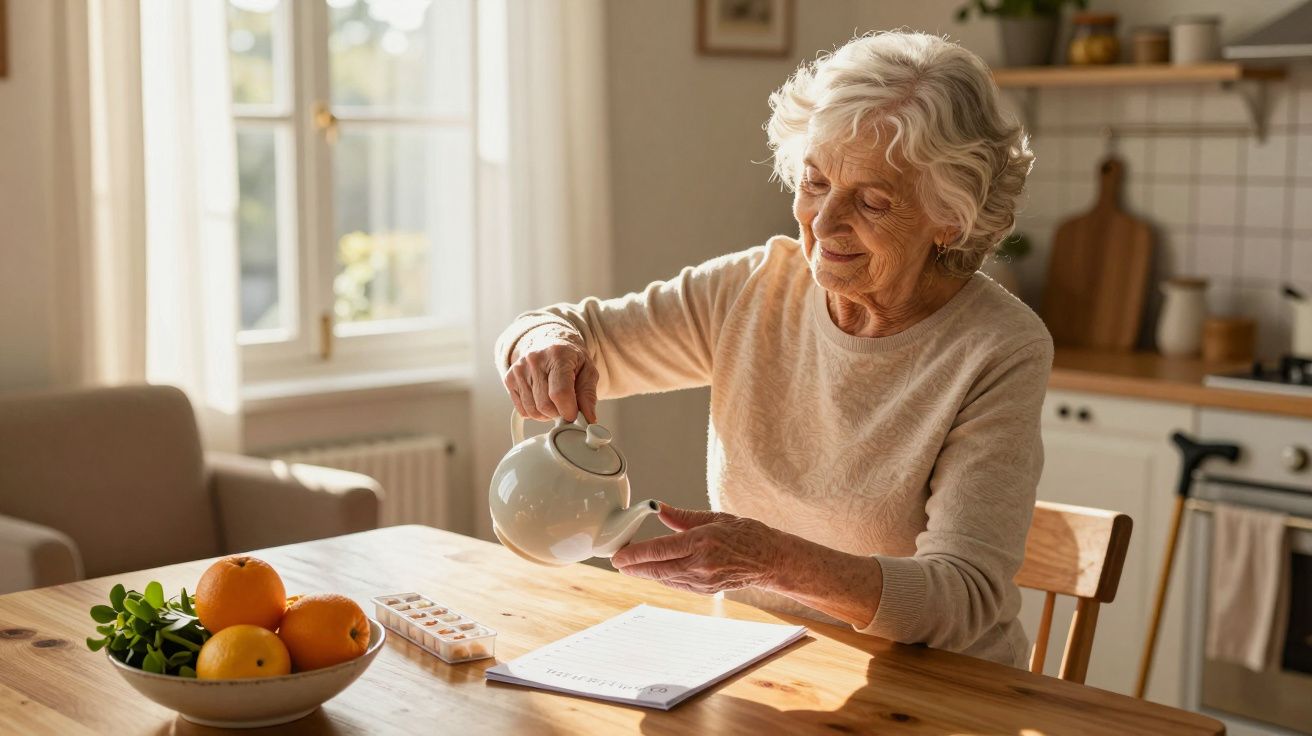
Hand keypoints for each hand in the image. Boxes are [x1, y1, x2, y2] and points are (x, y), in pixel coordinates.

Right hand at [504, 326, 598, 422]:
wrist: (550, 343)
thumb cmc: (570, 359)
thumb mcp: (588, 371)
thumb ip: (588, 395)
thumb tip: (588, 418)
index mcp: (558, 355)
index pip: (560, 393)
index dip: (568, 411)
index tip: (574, 415)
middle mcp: (534, 359)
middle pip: (545, 405)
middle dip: (558, 413)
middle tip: (565, 405)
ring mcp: (519, 369)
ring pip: (533, 410)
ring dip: (546, 414)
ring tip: (553, 400)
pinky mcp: (509, 378)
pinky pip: (522, 410)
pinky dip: (534, 411)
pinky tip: (541, 398)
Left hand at [610, 505, 782, 594]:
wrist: (770, 559)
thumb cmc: (745, 534)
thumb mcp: (714, 517)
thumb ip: (682, 517)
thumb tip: (659, 509)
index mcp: (702, 541)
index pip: (660, 550)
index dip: (635, 554)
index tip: (618, 554)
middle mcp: (701, 564)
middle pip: (657, 569)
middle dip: (633, 567)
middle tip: (616, 562)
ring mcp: (703, 581)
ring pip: (665, 578)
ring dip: (645, 573)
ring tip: (629, 565)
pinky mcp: (705, 590)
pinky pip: (676, 584)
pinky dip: (662, 577)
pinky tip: (653, 571)